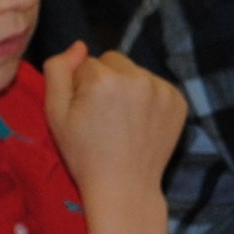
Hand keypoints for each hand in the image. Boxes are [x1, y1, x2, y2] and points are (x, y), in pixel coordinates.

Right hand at [37, 43, 188, 198]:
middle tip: (104, 115)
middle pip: (113, 61)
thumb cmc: (84, 153)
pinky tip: (141, 122)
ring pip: (135, 71)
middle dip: (106, 80)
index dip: (81, 88)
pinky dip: (148, 98)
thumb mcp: (55, 114)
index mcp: (103, 78)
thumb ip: (58, 71)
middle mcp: (136, 77)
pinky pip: (155, 85)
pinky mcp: (178, 100)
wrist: (124, 187)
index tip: (86, 113)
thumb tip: (79, 46)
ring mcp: (161, 89)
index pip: (86, 64)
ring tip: (123, 121)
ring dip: (128, 87)